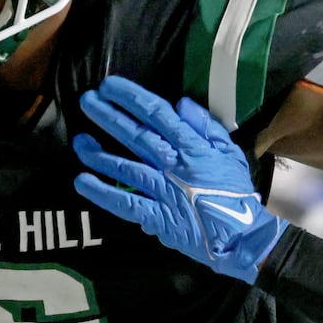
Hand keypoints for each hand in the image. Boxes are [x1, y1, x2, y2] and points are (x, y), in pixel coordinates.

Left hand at [73, 76, 286, 282]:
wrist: (243, 235)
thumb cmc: (236, 193)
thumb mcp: (230, 152)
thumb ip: (207, 127)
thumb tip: (181, 103)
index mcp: (192, 147)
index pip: (157, 115)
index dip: (131, 98)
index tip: (109, 86)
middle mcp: (173, 165)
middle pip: (136, 135)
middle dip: (109, 116)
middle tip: (86, 101)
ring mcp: (163, 191)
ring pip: (125, 167)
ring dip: (99, 153)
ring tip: (79, 141)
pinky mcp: (157, 217)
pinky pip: (125, 202)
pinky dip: (102, 193)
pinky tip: (82, 181)